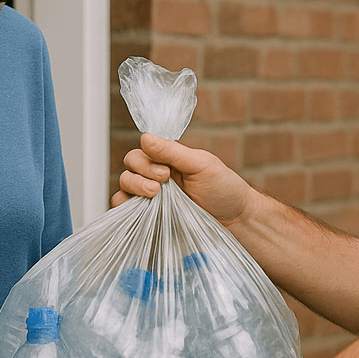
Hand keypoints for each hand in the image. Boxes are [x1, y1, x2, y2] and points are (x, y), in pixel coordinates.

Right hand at [112, 134, 252, 225]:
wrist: (234, 221)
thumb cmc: (223, 189)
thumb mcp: (201, 165)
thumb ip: (172, 152)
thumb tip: (145, 137)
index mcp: (167, 161)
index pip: (140, 153)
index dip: (146, 160)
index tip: (167, 172)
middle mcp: (155, 178)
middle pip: (128, 169)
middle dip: (141, 174)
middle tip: (163, 183)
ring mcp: (151, 200)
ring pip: (123, 188)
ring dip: (133, 188)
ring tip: (155, 196)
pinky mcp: (149, 219)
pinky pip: (125, 213)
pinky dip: (126, 209)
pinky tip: (142, 211)